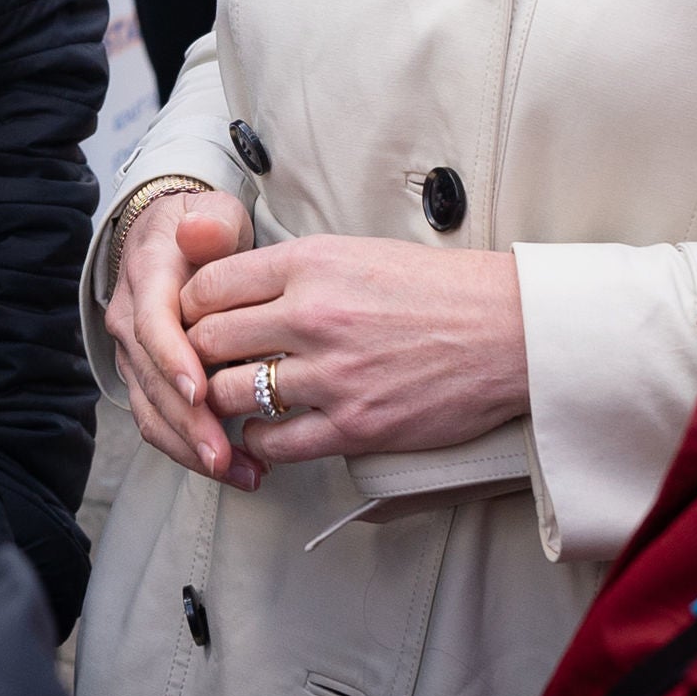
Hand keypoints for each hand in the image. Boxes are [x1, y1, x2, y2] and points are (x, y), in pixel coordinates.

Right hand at [100, 188, 254, 483]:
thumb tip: (198, 231)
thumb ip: (210, 223)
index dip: (172, 358)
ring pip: (151, 410)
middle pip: (151, 380)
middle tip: (225, 456)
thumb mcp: (213, 212)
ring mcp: (134, 355)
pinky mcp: (147, 380)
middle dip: (187, 423)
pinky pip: (161, 421)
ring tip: (240, 473)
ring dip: (190, 448)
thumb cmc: (205, 230)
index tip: (200, 392)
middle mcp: (130, 321)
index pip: (151, 323)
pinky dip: (192, 449)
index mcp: (146, 278)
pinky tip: (236, 468)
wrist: (175, 237)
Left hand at [181, 237, 528, 482]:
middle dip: (195, 355)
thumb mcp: (355, 253)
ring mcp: (332, 374)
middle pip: (207, 340)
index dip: (189, 306)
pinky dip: (259, 442)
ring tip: (229, 399)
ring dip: (221, 401)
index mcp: (310, 263)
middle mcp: (313, 315)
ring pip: (230, 394)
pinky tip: (267, 432)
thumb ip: (292, 271)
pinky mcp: (355, 425)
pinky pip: (275, 442)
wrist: (507, 330)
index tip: (191, 320)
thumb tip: (231, 290)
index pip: (209, 284)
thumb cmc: (435, 289)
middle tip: (199, 365)